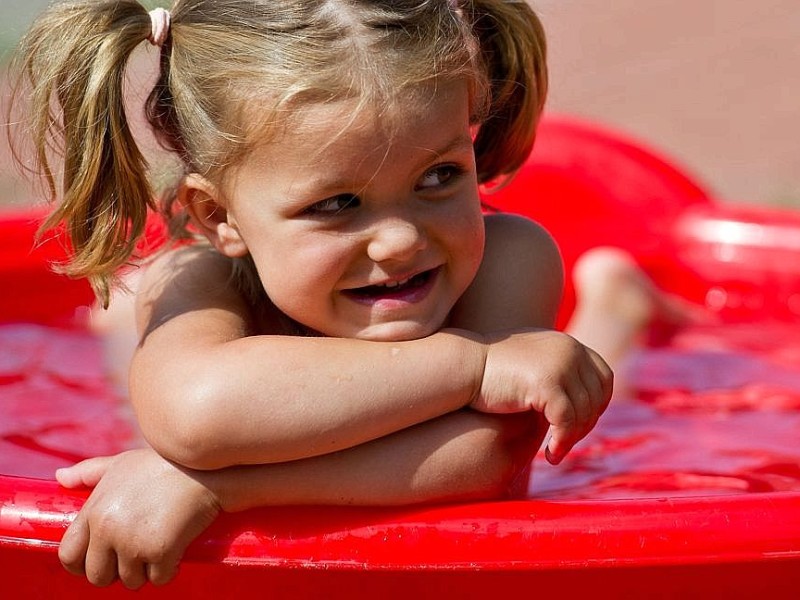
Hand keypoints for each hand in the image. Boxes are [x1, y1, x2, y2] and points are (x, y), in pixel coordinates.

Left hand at [56, 448, 220, 588]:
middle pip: (98, 576)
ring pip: (130, 580)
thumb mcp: (121, 463)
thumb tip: (59, 477)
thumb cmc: (163, 464)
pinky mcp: (160, 551)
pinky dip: (168, 571)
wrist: (205, 469)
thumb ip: (88, 472)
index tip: (101, 562)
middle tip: (135, 558)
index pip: (69, 555)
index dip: (81, 565)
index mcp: (94, 510)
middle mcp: (108, 529)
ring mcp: (133, 542)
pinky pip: (158, 578)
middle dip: (116, 572)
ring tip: (159, 549)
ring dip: (145, 571)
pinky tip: (176, 553)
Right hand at [471, 329, 612, 464]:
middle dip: (585, 426)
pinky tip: (549, 455)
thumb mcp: (531, 362)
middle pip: (597, 398)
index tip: (581, 424)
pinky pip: (566, 421)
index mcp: (568, 343)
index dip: (598, 405)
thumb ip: (555, 371)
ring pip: (583, 413)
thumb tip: (578, 395)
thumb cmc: (491, 372)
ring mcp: (560, 364)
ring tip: (555, 453)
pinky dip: (562, 442)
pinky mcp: (547, 382)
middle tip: (565, 444)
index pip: (603, 377)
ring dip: (572, 439)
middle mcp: (569, 349)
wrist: (463, 366)